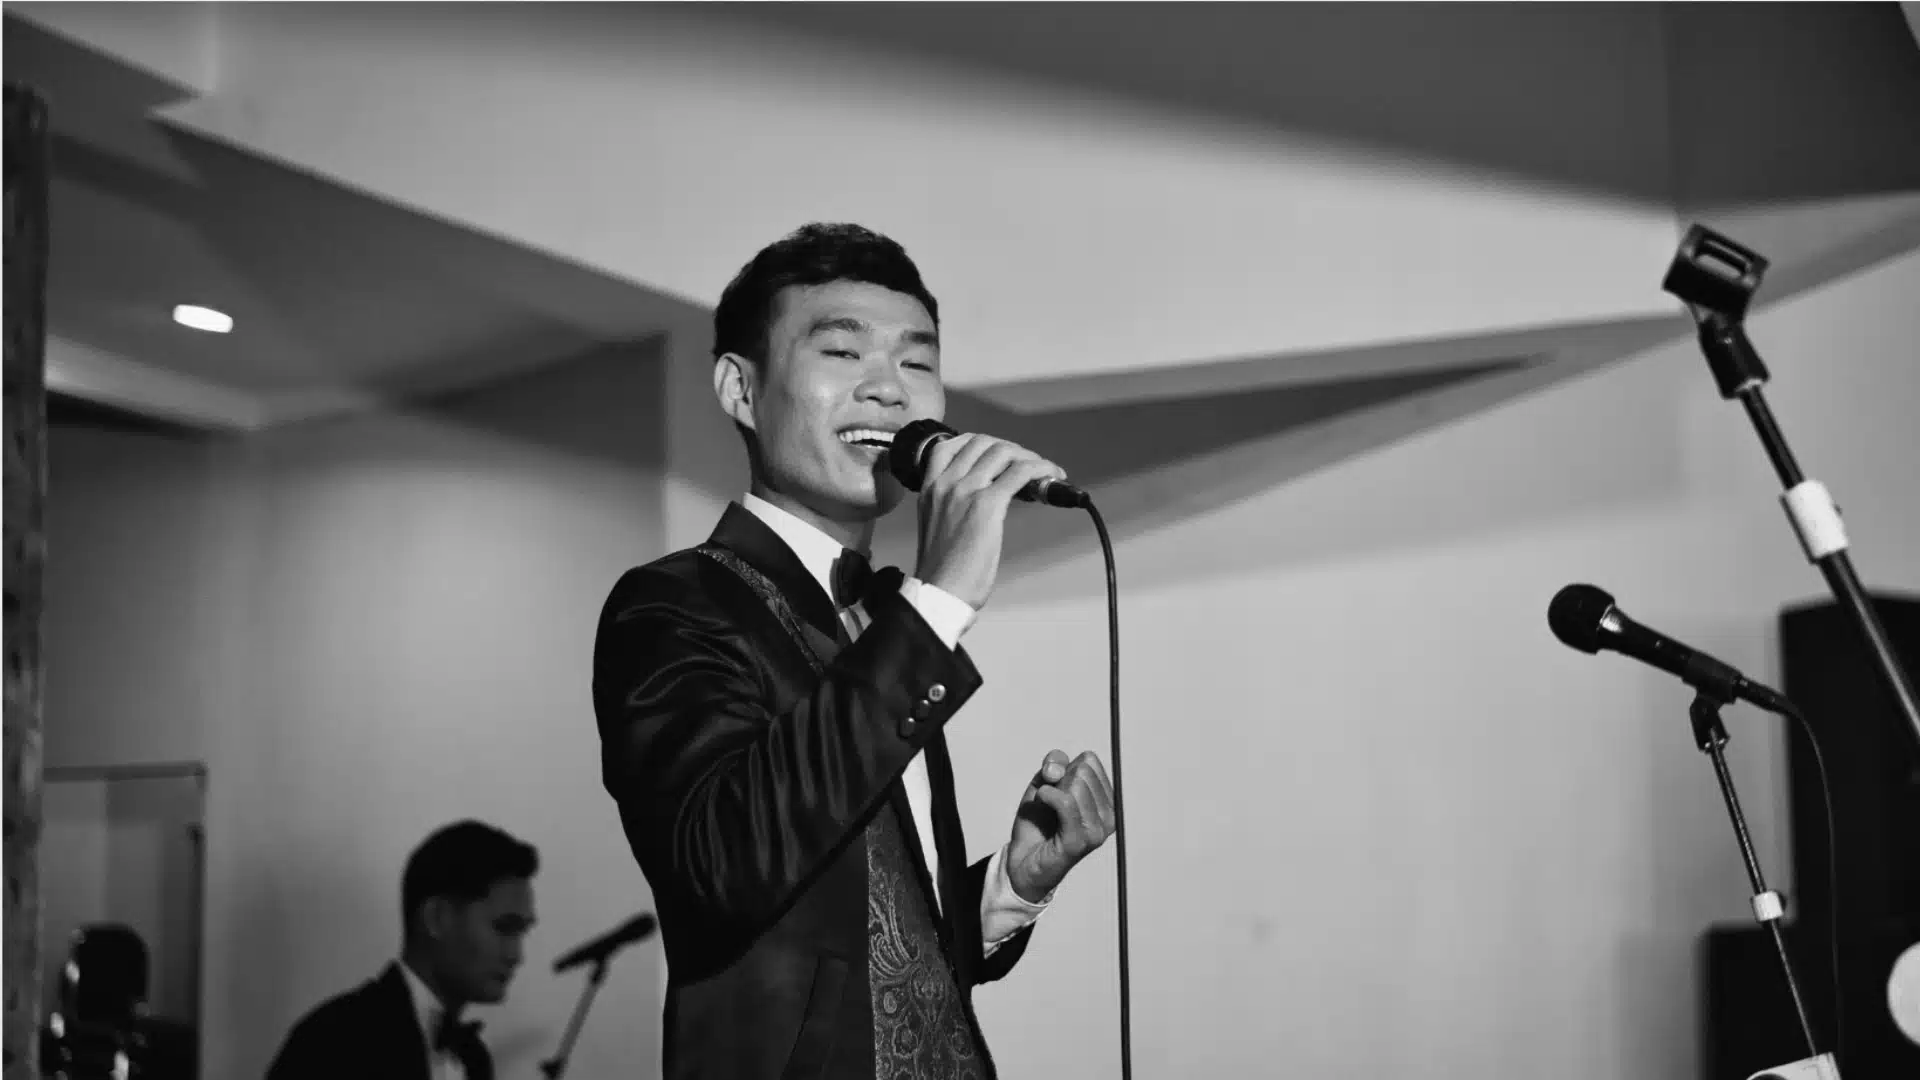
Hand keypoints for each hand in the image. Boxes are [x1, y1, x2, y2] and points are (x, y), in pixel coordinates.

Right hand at [913, 433, 1064, 609]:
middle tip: (1025, 464)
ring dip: (1029, 457)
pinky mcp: (987, 505)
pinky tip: (1052, 477)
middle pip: (981, 442)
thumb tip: (980, 500)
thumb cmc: (942, 571)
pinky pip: (1021, 472)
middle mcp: (946, 483)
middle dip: (1009, 449)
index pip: (950, 445)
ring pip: (1003, 452)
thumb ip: (950, 506)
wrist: (940, 593)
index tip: (998, 455)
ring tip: (1043, 472)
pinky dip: (1042, 469)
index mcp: (929, 489)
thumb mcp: (935, 526)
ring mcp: (966, 491)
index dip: (979, 443)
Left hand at [1006, 749, 1114, 903]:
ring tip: (1046, 808)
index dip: (1065, 767)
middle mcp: (1109, 816)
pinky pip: (1065, 803)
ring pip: (1076, 785)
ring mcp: (1097, 831)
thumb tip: (1056, 769)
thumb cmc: (1038, 822)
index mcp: (1107, 801)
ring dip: (1050, 790)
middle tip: (1049, 802)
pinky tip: (1041, 800)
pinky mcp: (1079, 841)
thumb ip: (1054, 764)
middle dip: (1058, 780)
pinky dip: (1047, 795)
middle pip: (1083, 771)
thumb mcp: (1044, 782)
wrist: (1023, 859)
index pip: (1089, 761)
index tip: (1056, 786)